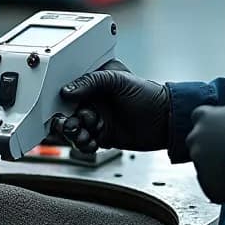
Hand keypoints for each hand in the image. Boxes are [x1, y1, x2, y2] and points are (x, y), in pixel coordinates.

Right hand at [52, 59, 170, 153]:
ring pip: (73, 129)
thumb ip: (91, 82)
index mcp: (93, 83)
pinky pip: (84, 143)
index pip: (68, 90)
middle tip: (73, 125)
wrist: (166, 121)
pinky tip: (93, 142)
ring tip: (86, 135)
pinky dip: (84, 145)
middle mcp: (93, 100)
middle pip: (66, 112)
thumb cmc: (148, 95)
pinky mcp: (101, 135)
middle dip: (66, 121)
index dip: (60, 100)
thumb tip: (67, 90)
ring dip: (75, 134)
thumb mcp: (118, 80)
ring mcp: (96, 119)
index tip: (59, 108)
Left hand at [186, 92, 224, 203]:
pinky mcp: (206, 184)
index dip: (213, 121)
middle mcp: (195, 139)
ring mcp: (198, 162)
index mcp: (203, 117)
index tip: (223, 126)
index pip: (200, 116)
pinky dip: (220, 182)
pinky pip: (210, 183)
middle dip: (210, 144)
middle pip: (197, 140)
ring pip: (203, 163)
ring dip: (214, 163)